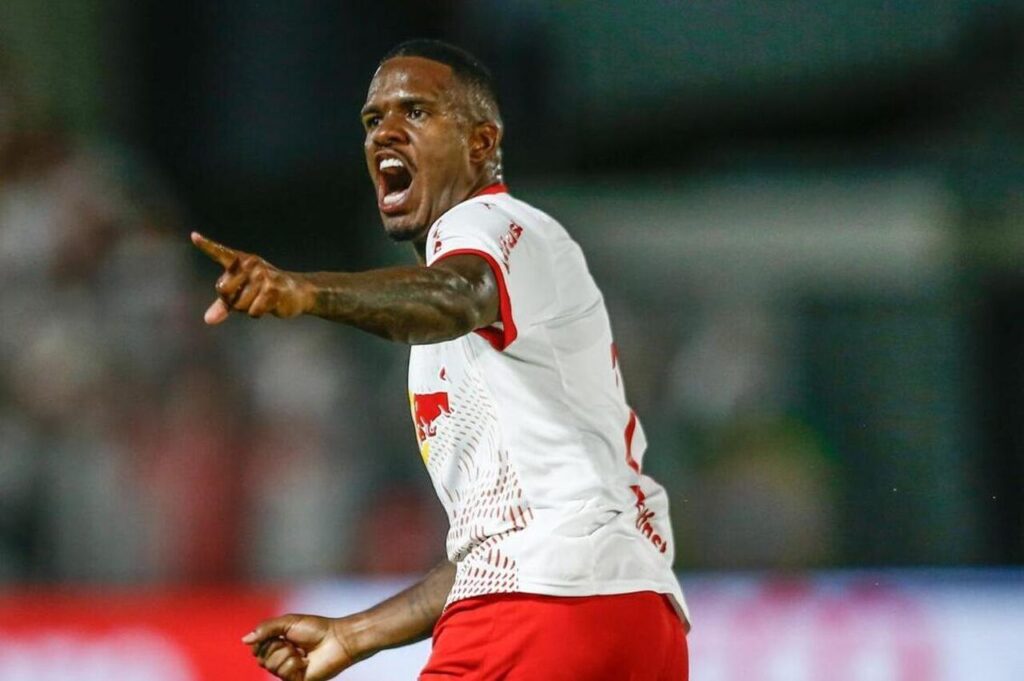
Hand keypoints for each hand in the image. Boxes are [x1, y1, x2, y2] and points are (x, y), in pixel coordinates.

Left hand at [191, 231, 312, 323]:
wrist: (297, 292)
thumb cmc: (265, 290)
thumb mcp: (242, 294)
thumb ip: (223, 305)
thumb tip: (208, 320)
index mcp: (241, 261)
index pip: (220, 253)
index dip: (207, 246)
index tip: (193, 236)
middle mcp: (250, 265)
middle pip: (223, 290)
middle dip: (231, 301)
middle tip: (247, 297)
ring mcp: (262, 276)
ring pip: (238, 305)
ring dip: (248, 308)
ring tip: (261, 299)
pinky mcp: (272, 290)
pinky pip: (252, 311)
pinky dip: (258, 313)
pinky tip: (269, 304)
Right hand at [242, 614, 360, 680]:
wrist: (337, 639)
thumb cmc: (316, 629)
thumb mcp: (288, 623)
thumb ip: (265, 629)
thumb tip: (244, 640)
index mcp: (277, 645)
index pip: (257, 648)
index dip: (264, 640)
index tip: (279, 634)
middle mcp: (280, 660)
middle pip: (261, 658)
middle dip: (277, 647)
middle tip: (294, 643)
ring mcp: (288, 672)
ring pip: (272, 666)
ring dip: (288, 654)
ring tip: (302, 652)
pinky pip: (284, 673)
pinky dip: (294, 664)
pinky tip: (306, 661)